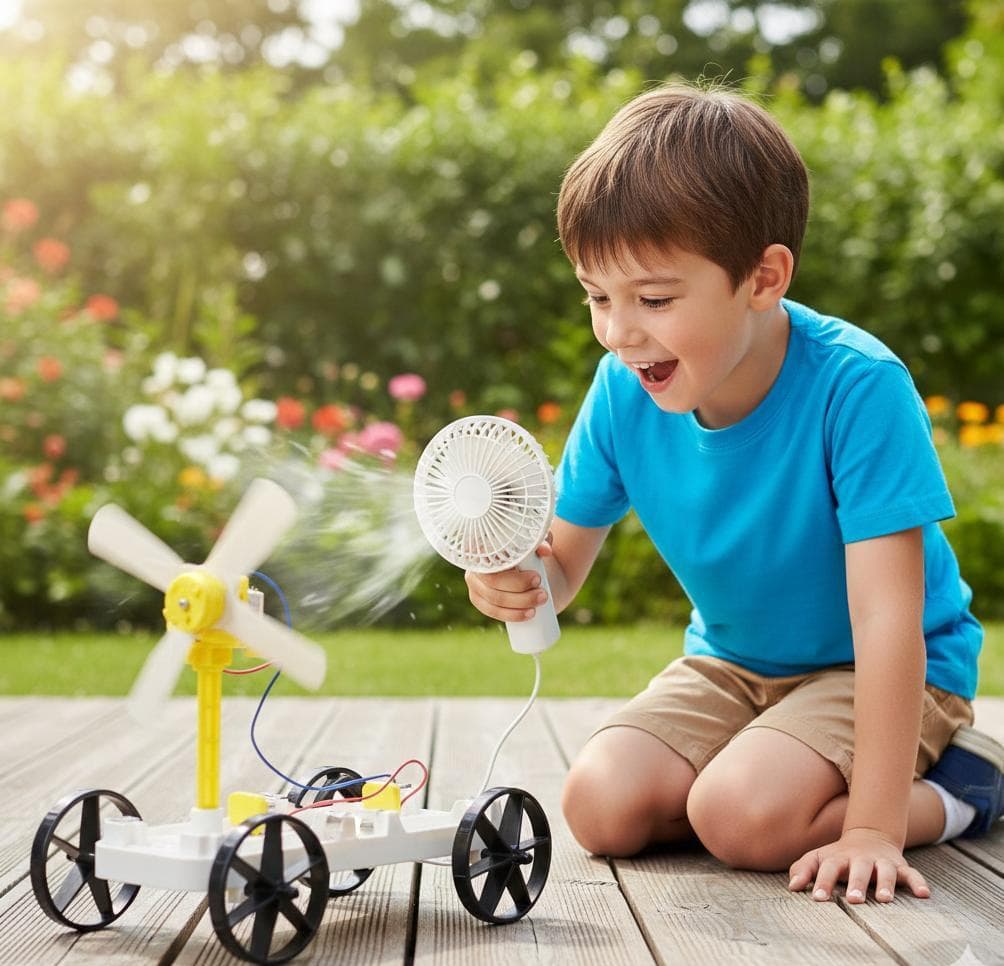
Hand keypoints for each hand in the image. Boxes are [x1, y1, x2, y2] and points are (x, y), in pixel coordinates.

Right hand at [465, 539, 552, 622]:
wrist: (525, 569)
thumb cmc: (526, 553)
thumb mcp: (535, 545)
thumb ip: (541, 542)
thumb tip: (546, 550)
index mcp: (484, 549)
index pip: (491, 560)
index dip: (510, 571)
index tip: (537, 578)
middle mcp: (476, 566)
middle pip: (494, 582)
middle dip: (520, 589)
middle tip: (543, 592)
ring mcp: (475, 586)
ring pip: (495, 599)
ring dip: (520, 603)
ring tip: (541, 601)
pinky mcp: (479, 601)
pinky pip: (492, 611)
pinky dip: (511, 615)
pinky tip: (527, 614)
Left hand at [788, 827, 929, 903]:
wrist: (868, 837)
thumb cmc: (838, 856)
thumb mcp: (818, 858)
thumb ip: (803, 869)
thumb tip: (792, 887)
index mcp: (839, 857)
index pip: (829, 868)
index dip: (823, 882)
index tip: (818, 898)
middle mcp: (861, 859)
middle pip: (859, 869)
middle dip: (856, 884)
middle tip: (853, 899)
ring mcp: (882, 862)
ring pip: (885, 871)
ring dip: (885, 884)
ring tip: (884, 899)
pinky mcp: (900, 867)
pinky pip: (912, 874)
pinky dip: (918, 882)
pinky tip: (923, 894)